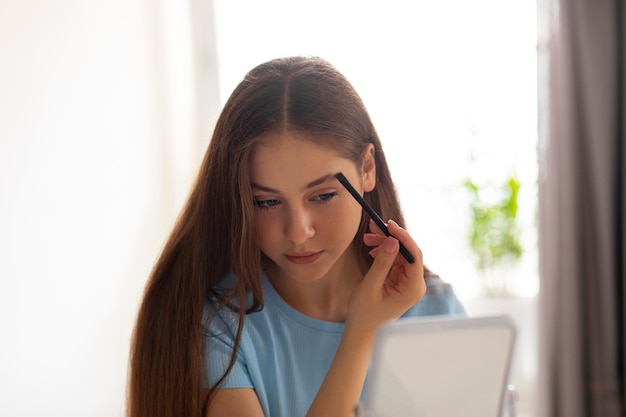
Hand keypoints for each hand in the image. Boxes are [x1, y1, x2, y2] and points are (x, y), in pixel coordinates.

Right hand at [346, 219, 425, 333]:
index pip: (414, 255)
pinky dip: (384, 253)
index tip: (388, 225)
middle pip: (408, 252)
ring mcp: (409, 284)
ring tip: (367, 239)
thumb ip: (382, 262)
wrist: (362, 332)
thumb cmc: (365, 314)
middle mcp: (415, 285)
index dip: (403, 237)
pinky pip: (396, 262)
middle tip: (373, 227)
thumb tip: (392, 241)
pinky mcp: (401, 283)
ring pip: (400, 255)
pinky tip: (372, 251)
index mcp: (413, 289)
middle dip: (391, 238)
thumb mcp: (371, 286)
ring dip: (385, 244)